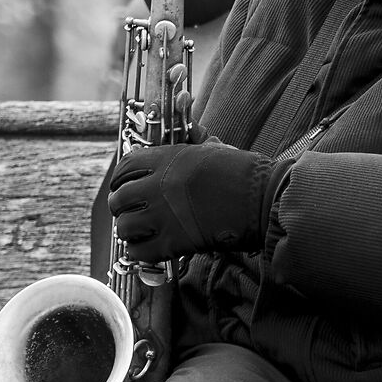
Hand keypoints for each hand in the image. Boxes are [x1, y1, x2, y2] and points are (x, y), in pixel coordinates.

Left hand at [108, 141, 274, 260]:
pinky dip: (140, 251)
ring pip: (124, 227)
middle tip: (133, 212)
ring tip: (141, 232)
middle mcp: (158, 186)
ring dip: (129, 231)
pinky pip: (139, 252)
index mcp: (167, 159)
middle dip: (122, 207)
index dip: (120, 179)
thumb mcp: (214, 148)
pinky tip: (150, 248)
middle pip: (118, 199)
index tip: (124, 186)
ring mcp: (164, 215)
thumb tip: (191, 128)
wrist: (263, 200)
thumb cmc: (244, 173)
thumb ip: (194, 141)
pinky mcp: (174, 242)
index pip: (124, 167)